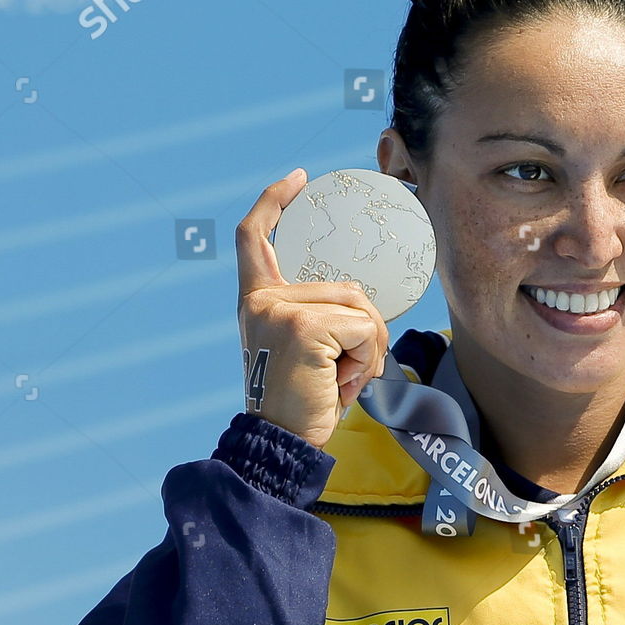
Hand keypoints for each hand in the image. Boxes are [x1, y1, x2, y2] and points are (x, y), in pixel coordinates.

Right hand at [235, 168, 388, 450]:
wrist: (281, 444)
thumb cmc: (301, 404)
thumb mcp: (304, 350)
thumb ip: (317, 315)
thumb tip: (362, 299)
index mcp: (256, 300)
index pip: (256, 236)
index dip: (276, 201)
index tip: (298, 179)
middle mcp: (262, 299)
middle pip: (346, 288)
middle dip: (366, 331)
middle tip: (347, 372)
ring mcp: (282, 310)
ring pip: (361, 307)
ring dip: (369, 349)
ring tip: (344, 379)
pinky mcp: (306, 327)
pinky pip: (365, 329)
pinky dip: (368, 360)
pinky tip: (343, 383)